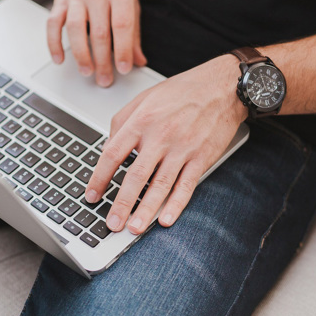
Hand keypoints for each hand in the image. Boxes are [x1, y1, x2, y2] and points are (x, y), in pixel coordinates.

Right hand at [47, 0, 146, 86]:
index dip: (123, 49)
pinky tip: (60, 59)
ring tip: (87, 71)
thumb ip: (134, 30)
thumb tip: (138, 59)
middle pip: (99, 32)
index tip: (125, 68)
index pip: (122, 25)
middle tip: (105, 79)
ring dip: (81, 54)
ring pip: (76, 29)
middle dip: (103, 60)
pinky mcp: (59, 0)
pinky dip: (54, 43)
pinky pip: (53, 24)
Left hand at [84, 55, 247, 233]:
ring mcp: (182, 148)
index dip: (99, 177)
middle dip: (121, 203)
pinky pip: (186, 185)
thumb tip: (107, 147)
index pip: (112, 153)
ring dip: (145, 210)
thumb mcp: (145, 98)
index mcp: (141, 120)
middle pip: (135, 175)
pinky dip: (176, 205)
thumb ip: (122, 121)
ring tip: (134, 228)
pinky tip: (165, 219)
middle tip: (111, 223)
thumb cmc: (183, 91)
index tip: (92, 194)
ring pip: (160, 185)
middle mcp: (160, 135)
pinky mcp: (201, 157)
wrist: (223, 86)